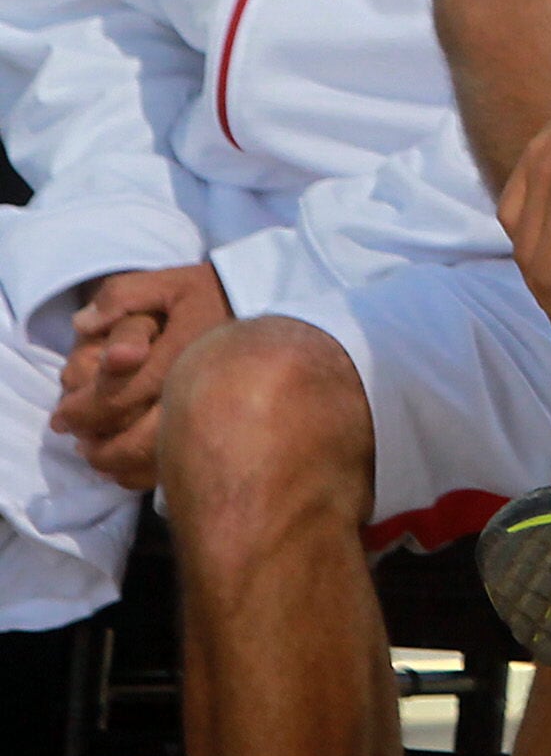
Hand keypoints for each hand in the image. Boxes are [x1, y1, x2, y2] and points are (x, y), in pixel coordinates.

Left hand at [51, 264, 230, 489]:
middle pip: (139, 438)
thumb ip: (124, 296)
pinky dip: (154, 474)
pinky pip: (188, 463)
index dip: (84, 411)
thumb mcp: (172, 281)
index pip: (121, 395)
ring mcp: (218, 412)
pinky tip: (137, 470)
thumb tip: (82, 326)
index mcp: (180, 353)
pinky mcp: (229, 427)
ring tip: (103, 459)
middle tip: (81, 446)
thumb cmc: (219, 293)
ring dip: (124, 465)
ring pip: (163, 458)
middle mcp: (199, 388)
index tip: (61, 419)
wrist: (284, 304)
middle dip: (101, 448)